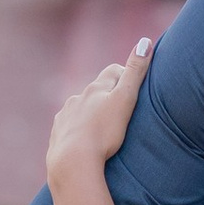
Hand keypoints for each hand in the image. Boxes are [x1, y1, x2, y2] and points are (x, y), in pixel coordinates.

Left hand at [45, 36, 151, 182]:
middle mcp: (77, 98)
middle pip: (96, 90)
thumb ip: (135, 73)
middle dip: (108, 95)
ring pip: (81, 108)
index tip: (135, 88)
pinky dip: (78, 130)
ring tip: (104, 130)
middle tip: (123, 110)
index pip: (113, 71)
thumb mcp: (125, 100)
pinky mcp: (58, 134)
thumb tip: (145, 41)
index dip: (126, 76)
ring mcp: (65, 116)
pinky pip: (69, 127)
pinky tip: (85, 142)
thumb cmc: (104, 133)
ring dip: (92, 113)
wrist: (72, 163)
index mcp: (95, 89)